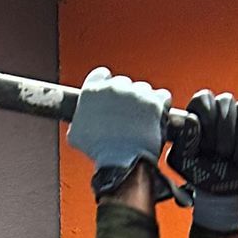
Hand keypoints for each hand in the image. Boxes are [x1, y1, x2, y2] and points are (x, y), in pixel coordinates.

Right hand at [67, 68, 172, 191]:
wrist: (122, 162)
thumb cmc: (100, 151)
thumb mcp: (76, 135)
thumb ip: (78, 119)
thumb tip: (80, 121)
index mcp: (93, 90)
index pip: (101, 75)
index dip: (106, 84)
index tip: (110, 95)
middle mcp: (115, 87)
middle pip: (123, 82)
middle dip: (125, 96)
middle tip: (126, 114)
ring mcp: (136, 93)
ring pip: (142, 88)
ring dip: (143, 100)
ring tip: (141, 119)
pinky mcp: (155, 102)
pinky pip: (162, 95)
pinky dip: (161, 103)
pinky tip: (156, 115)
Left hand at [168, 89, 237, 232]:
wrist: (220, 190)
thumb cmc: (198, 172)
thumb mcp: (184, 160)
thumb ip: (185, 139)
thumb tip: (192, 119)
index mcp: (198, 111)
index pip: (204, 97)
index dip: (208, 117)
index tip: (207, 141)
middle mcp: (219, 108)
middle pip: (226, 100)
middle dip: (225, 129)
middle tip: (221, 153)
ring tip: (235, 157)